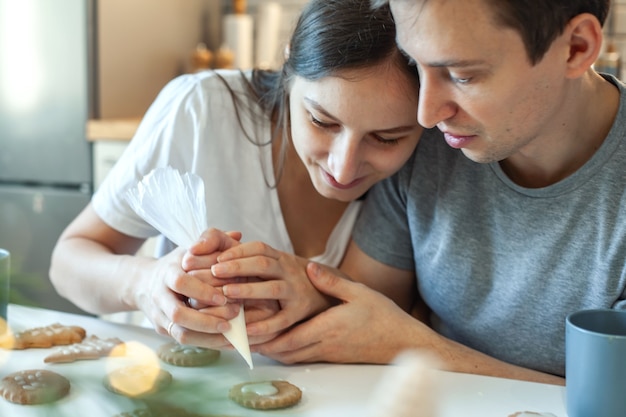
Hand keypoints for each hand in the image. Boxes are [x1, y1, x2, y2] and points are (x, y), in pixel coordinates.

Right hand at [137, 228, 242, 346]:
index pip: (181, 283)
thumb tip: (237, 234)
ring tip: (232, 332)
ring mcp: (160, 316)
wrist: (144, 283)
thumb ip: (213, 240)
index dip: (202, 291)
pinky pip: (185, 341)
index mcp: (167, 272)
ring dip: (208, 335)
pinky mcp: (164, 331)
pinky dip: (207, 343)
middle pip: (178, 314)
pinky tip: (228, 340)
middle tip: (233, 315)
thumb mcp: (192, 247)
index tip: (225, 296)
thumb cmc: (179, 263)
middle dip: (207, 318)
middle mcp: (160, 296)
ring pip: (180, 333)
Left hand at [210, 242, 334, 341]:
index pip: (260, 248)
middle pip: (264, 264)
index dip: (238, 251)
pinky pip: (281, 320)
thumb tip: (219, 253)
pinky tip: (245, 329)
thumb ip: (255, 260)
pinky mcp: (300, 313)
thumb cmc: (294, 282)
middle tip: (214, 272)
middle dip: (238, 266)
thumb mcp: (280, 266)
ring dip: (248, 290)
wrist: (329, 296)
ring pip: (272, 289)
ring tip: (226, 294)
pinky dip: (263, 325)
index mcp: (282, 259)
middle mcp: (289, 272)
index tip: (218, 257)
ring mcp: (296, 292)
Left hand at [252, 262, 424, 363]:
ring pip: (292, 357)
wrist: (402, 341)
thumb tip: (310, 268)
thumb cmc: (382, 315)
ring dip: (273, 350)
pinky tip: (281, 344)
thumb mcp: (358, 293)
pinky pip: (304, 357)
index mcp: (327, 328)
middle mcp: (324, 345)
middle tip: (242, 337)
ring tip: (254, 340)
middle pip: (285, 351)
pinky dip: (288, 352)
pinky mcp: (333, 356)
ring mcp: (328, 353)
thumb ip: (331, 282)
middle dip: (262, 345)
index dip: (265, 335)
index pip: (288, 337)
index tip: (246, 328)